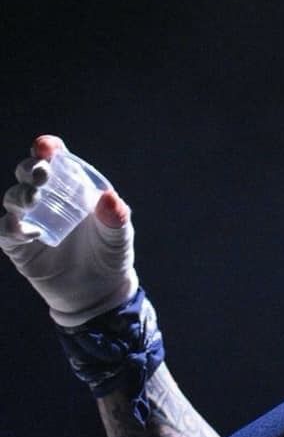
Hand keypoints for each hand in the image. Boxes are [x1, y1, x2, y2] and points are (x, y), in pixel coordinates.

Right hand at [0, 136, 137, 326]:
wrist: (98, 290)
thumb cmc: (111, 253)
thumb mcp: (119, 236)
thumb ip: (116, 218)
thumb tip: (109, 199)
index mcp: (74, 187)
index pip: (56, 160)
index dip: (47, 149)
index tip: (45, 146)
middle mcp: (49, 199)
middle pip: (29, 173)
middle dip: (31, 169)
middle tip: (41, 175)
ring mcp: (32, 220)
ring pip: (14, 198)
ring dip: (20, 195)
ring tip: (32, 201)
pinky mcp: (19, 245)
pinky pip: (5, 231)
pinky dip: (10, 227)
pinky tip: (24, 230)